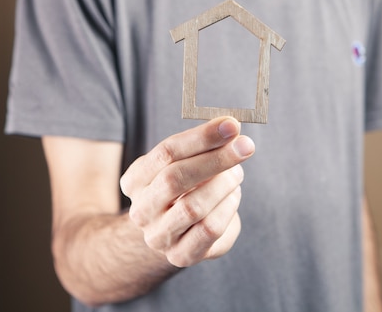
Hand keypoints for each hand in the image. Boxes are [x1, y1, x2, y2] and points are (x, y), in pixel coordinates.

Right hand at [120, 116, 254, 267]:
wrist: (175, 233)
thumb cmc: (185, 187)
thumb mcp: (185, 163)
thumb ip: (203, 147)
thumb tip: (230, 129)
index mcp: (135, 180)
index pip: (166, 152)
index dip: (201, 137)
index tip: (231, 125)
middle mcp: (141, 210)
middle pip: (175, 178)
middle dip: (216, 159)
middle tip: (246, 145)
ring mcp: (158, 236)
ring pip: (193, 206)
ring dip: (224, 185)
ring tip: (237, 173)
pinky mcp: (180, 255)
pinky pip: (209, 229)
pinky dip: (228, 208)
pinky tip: (233, 196)